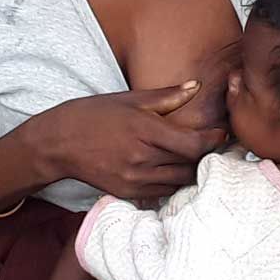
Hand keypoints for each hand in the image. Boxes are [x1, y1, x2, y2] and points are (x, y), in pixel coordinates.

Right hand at [15, 83, 224, 201]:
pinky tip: (173, 170)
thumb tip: (197, 86)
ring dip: (191, 171)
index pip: (193, 144)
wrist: (58, 143)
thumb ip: (167, 96)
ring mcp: (134, 179)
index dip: (213, 141)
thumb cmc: (94, 115)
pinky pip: (162, 192)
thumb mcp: (130, 100)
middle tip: (214, 146)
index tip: (221, 134)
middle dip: (205, 156)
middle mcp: (142, 158)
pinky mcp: (127, 193)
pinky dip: (172, 182)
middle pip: (190, 164)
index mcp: (145, 130)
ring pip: (179, 181)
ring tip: (196, 159)